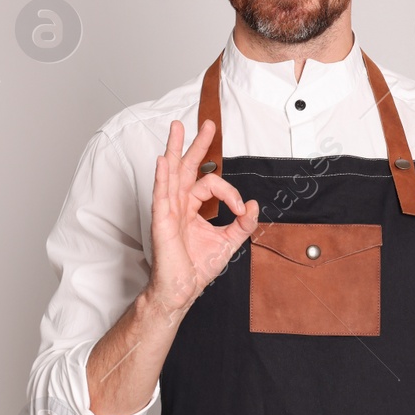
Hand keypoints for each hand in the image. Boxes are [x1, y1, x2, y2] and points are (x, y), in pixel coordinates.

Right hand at [145, 118, 258, 316]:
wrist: (182, 290)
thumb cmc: (197, 268)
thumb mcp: (228, 242)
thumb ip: (242, 224)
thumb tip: (253, 205)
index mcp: (192, 208)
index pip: (210, 185)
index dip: (229, 192)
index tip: (240, 208)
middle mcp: (179, 205)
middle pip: (186, 167)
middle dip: (196, 145)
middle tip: (207, 124)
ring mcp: (168, 211)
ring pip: (171, 174)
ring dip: (174, 149)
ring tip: (176, 126)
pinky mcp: (162, 221)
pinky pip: (161, 195)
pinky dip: (162, 177)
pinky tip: (163, 160)